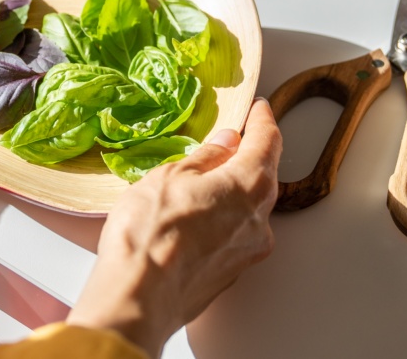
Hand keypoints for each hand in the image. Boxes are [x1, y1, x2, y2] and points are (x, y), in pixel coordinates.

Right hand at [67, 98, 281, 356]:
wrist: (139, 297)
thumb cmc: (150, 232)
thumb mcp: (172, 175)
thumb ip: (205, 157)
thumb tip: (226, 143)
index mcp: (249, 184)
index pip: (267, 142)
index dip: (263, 121)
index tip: (260, 109)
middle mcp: (259, 219)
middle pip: (264, 177)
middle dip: (252, 156)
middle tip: (235, 140)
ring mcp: (247, 252)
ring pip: (250, 209)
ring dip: (236, 191)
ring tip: (211, 178)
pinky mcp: (231, 275)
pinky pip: (235, 236)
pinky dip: (224, 219)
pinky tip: (201, 215)